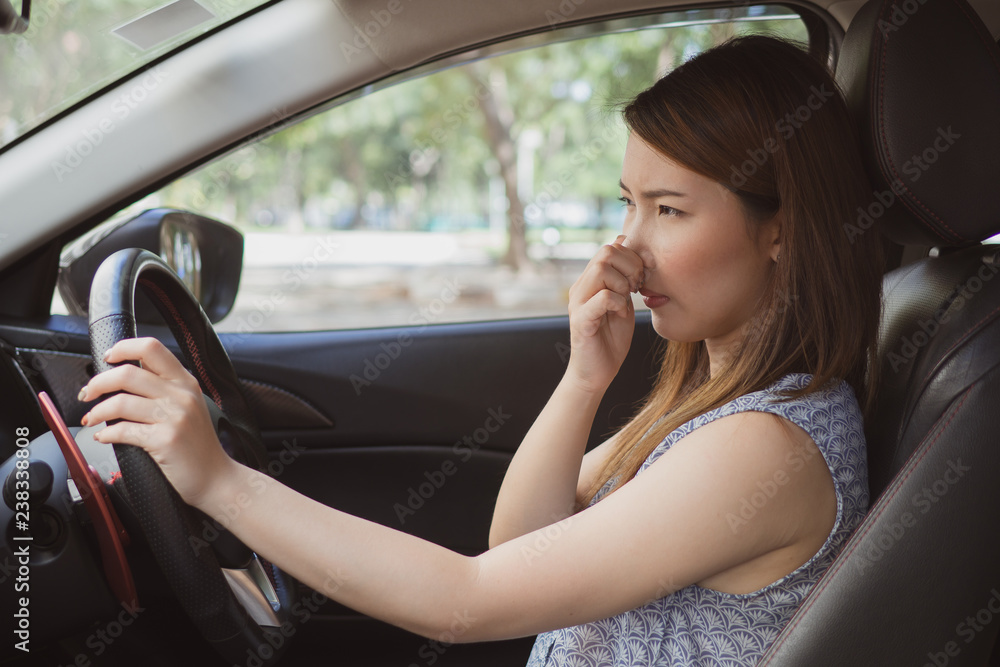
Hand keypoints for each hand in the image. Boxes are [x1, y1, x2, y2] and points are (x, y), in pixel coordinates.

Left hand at [79, 338, 236, 508]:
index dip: (123, 348)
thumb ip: (165, 388)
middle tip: (88, 393)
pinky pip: (123, 431)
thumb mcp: (188, 407)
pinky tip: (103, 437)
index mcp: (186, 382)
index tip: (107, 358)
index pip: (151, 348)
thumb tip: (125, 375)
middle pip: (127, 373)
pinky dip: (105, 434)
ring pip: (120, 402)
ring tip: (91, 418)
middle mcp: (181, 395)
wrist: (216, 477)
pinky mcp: (165, 440)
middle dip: (98, 383)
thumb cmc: (197, 445)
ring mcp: (175, 417)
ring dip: (97, 411)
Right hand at [565, 235, 646, 392]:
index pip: (611, 247)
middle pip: (606, 252)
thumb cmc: (611, 339)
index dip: (633, 258)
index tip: (641, 279)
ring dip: (623, 284)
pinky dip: (618, 303)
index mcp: (591, 281)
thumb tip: (632, 253)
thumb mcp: (623, 303)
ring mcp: (578, 302)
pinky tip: (622, 315)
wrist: (596, 373)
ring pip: (601, 269)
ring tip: (627, 301)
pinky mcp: (581, 320)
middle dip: (630, 267)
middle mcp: (581, 287)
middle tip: (636, 288)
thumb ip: (625, 281)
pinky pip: (603, 297)